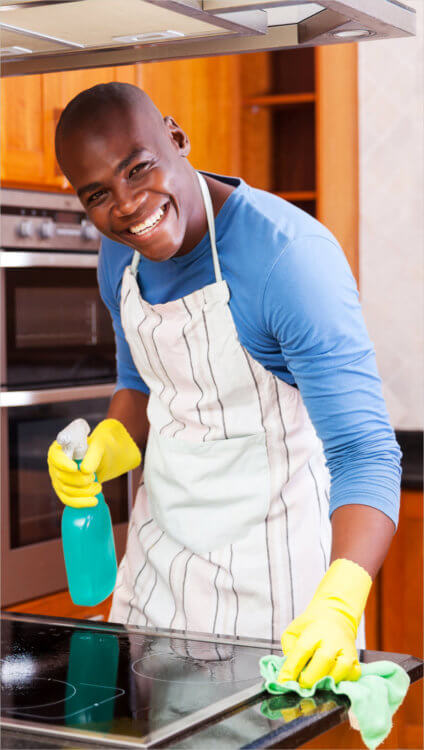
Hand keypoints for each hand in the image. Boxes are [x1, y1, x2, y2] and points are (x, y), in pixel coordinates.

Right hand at [48, 418, 140, 507]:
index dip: (63, 464)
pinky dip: (81, 502)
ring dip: (84, 491)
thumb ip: (93, 455)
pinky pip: (67, 500)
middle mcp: (54, 465)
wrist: (101, 459)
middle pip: (61, 477)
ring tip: (98, 487)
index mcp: (59, 449)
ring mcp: (57, 479)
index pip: (56, 457)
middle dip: (80, 480)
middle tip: (94, 477)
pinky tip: (94, 501)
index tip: (75, 468)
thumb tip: (85, 470)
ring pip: (66, 490)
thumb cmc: (97, 449)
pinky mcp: (63, 491)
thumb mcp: (99, 447)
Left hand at [278, 559, 371, 687]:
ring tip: (315, 685)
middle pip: (323, 661)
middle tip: (299, 686)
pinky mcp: (356, 660)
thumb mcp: (294, 631)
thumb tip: (289, 671)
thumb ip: (289, 648)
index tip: (283, 682)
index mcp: (315, 630)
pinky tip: (331, 681)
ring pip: (340, 671)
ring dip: (325, 683)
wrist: (335, 616)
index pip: (302, 650)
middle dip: (309, 679)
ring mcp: (347, 650)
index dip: (292, 668)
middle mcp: (333, 640)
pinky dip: (341, 682)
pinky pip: (352, 676)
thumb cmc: (311, 626)